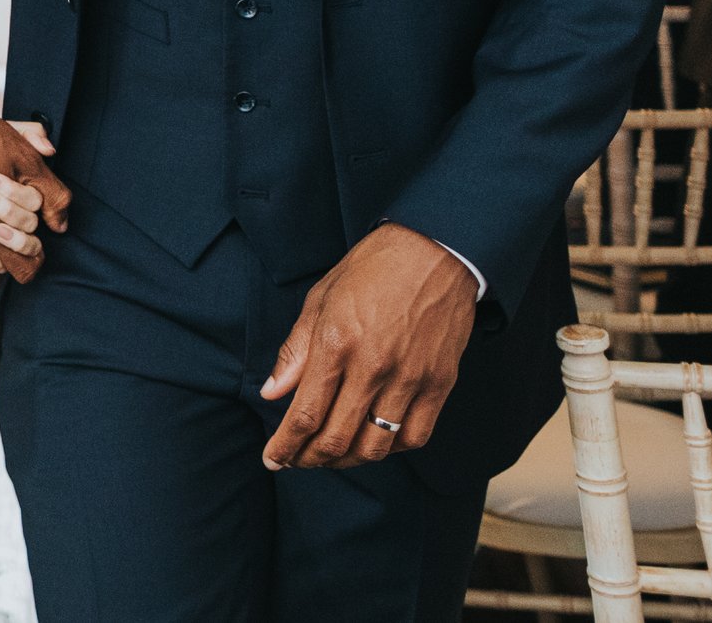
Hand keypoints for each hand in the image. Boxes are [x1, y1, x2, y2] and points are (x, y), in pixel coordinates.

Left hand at [259, 223, 476, 469]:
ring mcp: (410, 378)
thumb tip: (272, 393)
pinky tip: (374, 441)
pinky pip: (414, 436)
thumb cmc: (372, 269)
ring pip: (376, 446)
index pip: (304, 415)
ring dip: (348, 461)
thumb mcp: (320, 299)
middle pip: (337, 439)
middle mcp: (373, 367)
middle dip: (310, 459)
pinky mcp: (440, 383)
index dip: (285, 447)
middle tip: (296, 461)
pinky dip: (391, 449)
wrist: (435, 249)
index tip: (272, 459)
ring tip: (331, 455)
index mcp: (337, 343)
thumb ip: (296, 351)